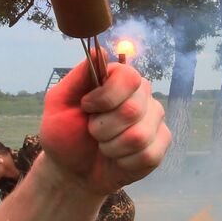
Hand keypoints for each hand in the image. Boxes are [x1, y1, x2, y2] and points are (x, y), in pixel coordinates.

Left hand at [40, 58, 169, 196]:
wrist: (73, 171)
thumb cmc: (65, 135)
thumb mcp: (59, 103)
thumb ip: (78, 76)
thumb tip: (100, 50)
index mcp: (119, 82)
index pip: (129, 77)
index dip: (107, 96)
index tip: (87, 107)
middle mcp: (142, 97)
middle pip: (132, 109)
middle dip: (103, 128)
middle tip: (93, 132)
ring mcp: (155, 121)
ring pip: (139, 136)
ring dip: (112, 147)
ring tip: (104, 147)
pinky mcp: (162, 144)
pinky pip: (149, 154)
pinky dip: (125, 162)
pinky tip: (118, 159)